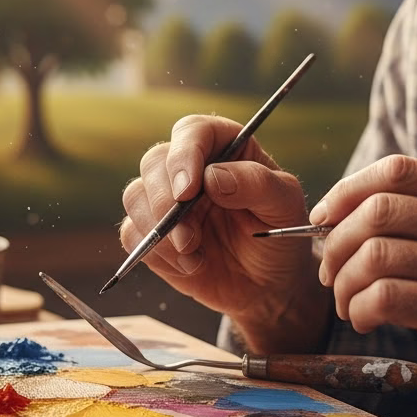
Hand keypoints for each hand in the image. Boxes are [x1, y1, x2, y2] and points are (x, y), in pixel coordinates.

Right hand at [119, 114, 329, 348]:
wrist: (269, 285)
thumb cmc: (280, 236)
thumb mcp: (285, 207)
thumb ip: (256, 184)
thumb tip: (212, 176)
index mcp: (226, 148)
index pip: (193, 131)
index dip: (184, 155)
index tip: (188, 190)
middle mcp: (192, 168)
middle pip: (154, 161)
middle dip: (165, 200)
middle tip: (188, 237)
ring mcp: (169, 200)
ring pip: (135, 195)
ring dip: (159, 229)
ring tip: (193, 254)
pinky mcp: (154, 233)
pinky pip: (131, 233)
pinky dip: (153, 252)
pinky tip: (189, 265)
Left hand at [311, 154, 416, 411]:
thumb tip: (340, 214)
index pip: (396, 170)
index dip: (348, 190)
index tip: (324, 218)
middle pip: (377, 209)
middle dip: (336, 241)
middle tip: (328, 271)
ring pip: (375, 254)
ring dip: (344, 282)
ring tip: (347, 302)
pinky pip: (384, 296)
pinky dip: (360, 308)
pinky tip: (364, 319)